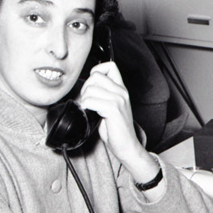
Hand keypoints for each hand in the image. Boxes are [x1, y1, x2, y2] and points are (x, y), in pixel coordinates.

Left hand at [79, 62, 157, 181]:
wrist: (128, 146)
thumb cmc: (116, 130)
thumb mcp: (110, 108)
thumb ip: (102, 95)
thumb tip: (84, 89)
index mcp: (121, 89)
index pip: (109, 66)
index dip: (96, 71)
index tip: (93, 85)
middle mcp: (122, 91)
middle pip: (95, 76)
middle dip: (86, 87)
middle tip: (88, 101)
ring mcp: (119, 100)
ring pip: (90, 89)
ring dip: (85, 100)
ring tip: (90, 110)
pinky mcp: (114, 109)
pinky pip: (91, 101)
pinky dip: (86, 107)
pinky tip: (91, 115)